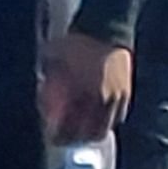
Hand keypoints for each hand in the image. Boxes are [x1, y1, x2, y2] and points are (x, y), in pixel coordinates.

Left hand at [42, 29, 131, 146]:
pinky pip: (118, 117)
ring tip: (81, 132)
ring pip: (106, 128)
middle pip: (89, 134)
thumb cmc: (74, 42)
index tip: (51, 137)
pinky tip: (98, 119)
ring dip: (92, 133)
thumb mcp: (53, 59)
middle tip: (65, 138)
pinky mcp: (126, 93)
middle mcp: (100, 100)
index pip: (69, 127)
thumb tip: (41, 88)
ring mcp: (115, 98)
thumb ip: (49, 77)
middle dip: (76, 140)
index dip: (59, 136)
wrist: (104, 28)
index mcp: (80, 93)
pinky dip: (108, 122)